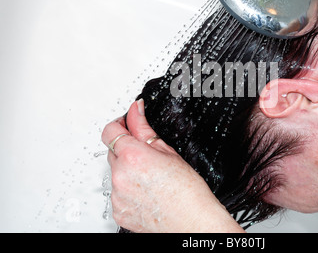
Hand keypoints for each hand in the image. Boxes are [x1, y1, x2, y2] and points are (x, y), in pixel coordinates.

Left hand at [102, 99, 242, 232]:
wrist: (192, 221)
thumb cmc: (187, 191)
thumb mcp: (168, 152)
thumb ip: (144, 128)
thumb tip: (135, 111)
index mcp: (133, 157)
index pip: (110, 131)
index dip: (119, 124)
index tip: (126, 123)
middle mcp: (120, 176)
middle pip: (113, 152)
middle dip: (127, 149)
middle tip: (149, 156)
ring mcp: (117, 196)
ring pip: (115, 173)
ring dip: (128, 171)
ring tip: (152, 179)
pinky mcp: (118, 211)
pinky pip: (117, 193)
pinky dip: (128, 190)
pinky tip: (147, 192)